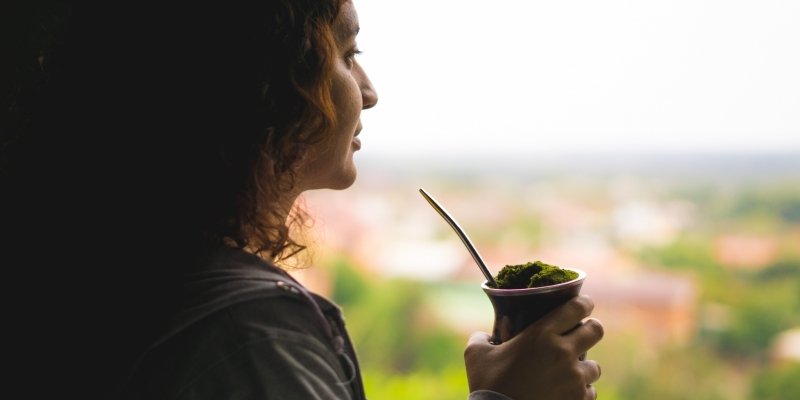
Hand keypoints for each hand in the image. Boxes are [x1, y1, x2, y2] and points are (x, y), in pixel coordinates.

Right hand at [464, 295, 603, 399]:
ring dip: (583, 367)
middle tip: (580, 334)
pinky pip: (590, 391)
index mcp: (541, 334)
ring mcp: (574, 379)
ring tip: (569, 371)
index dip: (584, 303)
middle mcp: (563, 353)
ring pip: (594, 366)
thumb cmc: (487, 385)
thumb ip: (482, 337)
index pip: (577, 307)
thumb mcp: (476, 354)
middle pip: (596, 330)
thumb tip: (486, 335)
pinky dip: (580, 391)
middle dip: (590, 330)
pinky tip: (566, 392)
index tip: (583, 304)